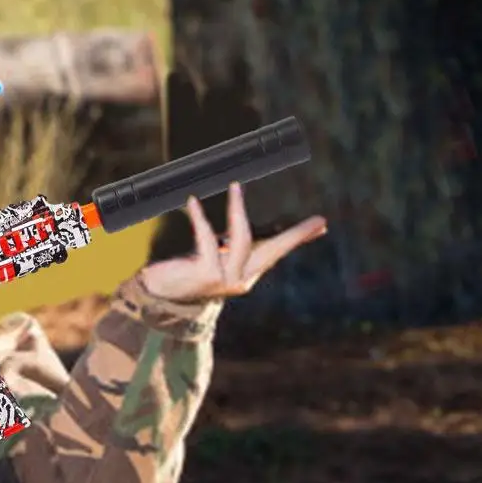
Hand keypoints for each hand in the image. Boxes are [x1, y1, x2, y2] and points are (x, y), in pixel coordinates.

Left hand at [137, 181, 326, 302]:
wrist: (160, 296)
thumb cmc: (187, 271)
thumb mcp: (215, 256)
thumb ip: (232, 242)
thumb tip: (244, 221)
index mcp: (246, 274)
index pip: (277, 252)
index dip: (299, 237)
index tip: (321, 224)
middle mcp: (240, 280)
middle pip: (274, 251)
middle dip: (296, 235)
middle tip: (318, 220)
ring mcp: (225, 280)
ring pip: (242, 240)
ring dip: (237, 210)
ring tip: (236, 187)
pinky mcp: (207, 275)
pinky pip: (206, 239)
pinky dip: (199, 218)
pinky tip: (193, 202)